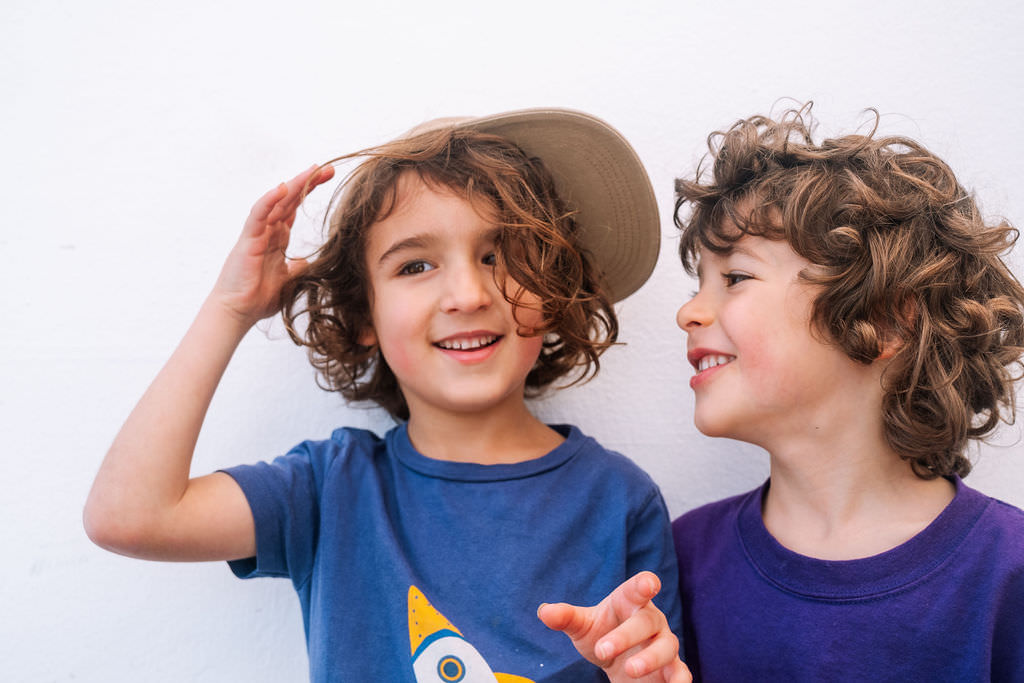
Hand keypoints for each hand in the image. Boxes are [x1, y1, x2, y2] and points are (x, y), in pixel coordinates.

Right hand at [212, 164, 334, 324]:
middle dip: (307, 183)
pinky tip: (282, 188)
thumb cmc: (258, 298)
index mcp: (276, 239)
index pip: (293, 209)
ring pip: (275, 203)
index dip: (308, 193)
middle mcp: (267, 232)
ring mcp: (257, 234)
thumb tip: (308, 261)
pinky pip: (258, 215)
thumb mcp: (289, 280)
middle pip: (288, 200)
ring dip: (293, 185)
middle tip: (326, 168)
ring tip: (311, 171)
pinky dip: (269, 200)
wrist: (238, 313)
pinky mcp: (248, 241)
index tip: (327, 179)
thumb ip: (298, 267)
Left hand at [538, 572, 689, 682]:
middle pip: (646, 621)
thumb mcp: (583, 626)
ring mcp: (664, 643)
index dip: (645, 584)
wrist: (618, 660)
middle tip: (602, 650)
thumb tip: (544, 611)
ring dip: (651, 659)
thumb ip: (566, 617)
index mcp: (630, 602)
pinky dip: (678, 681)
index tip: (649, 584)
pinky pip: (681, 673)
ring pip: (667, 647)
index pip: (639, 588)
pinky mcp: (672, 668)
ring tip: (630, 671)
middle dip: (626, 635)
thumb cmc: (602, 633)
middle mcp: (651, 620)